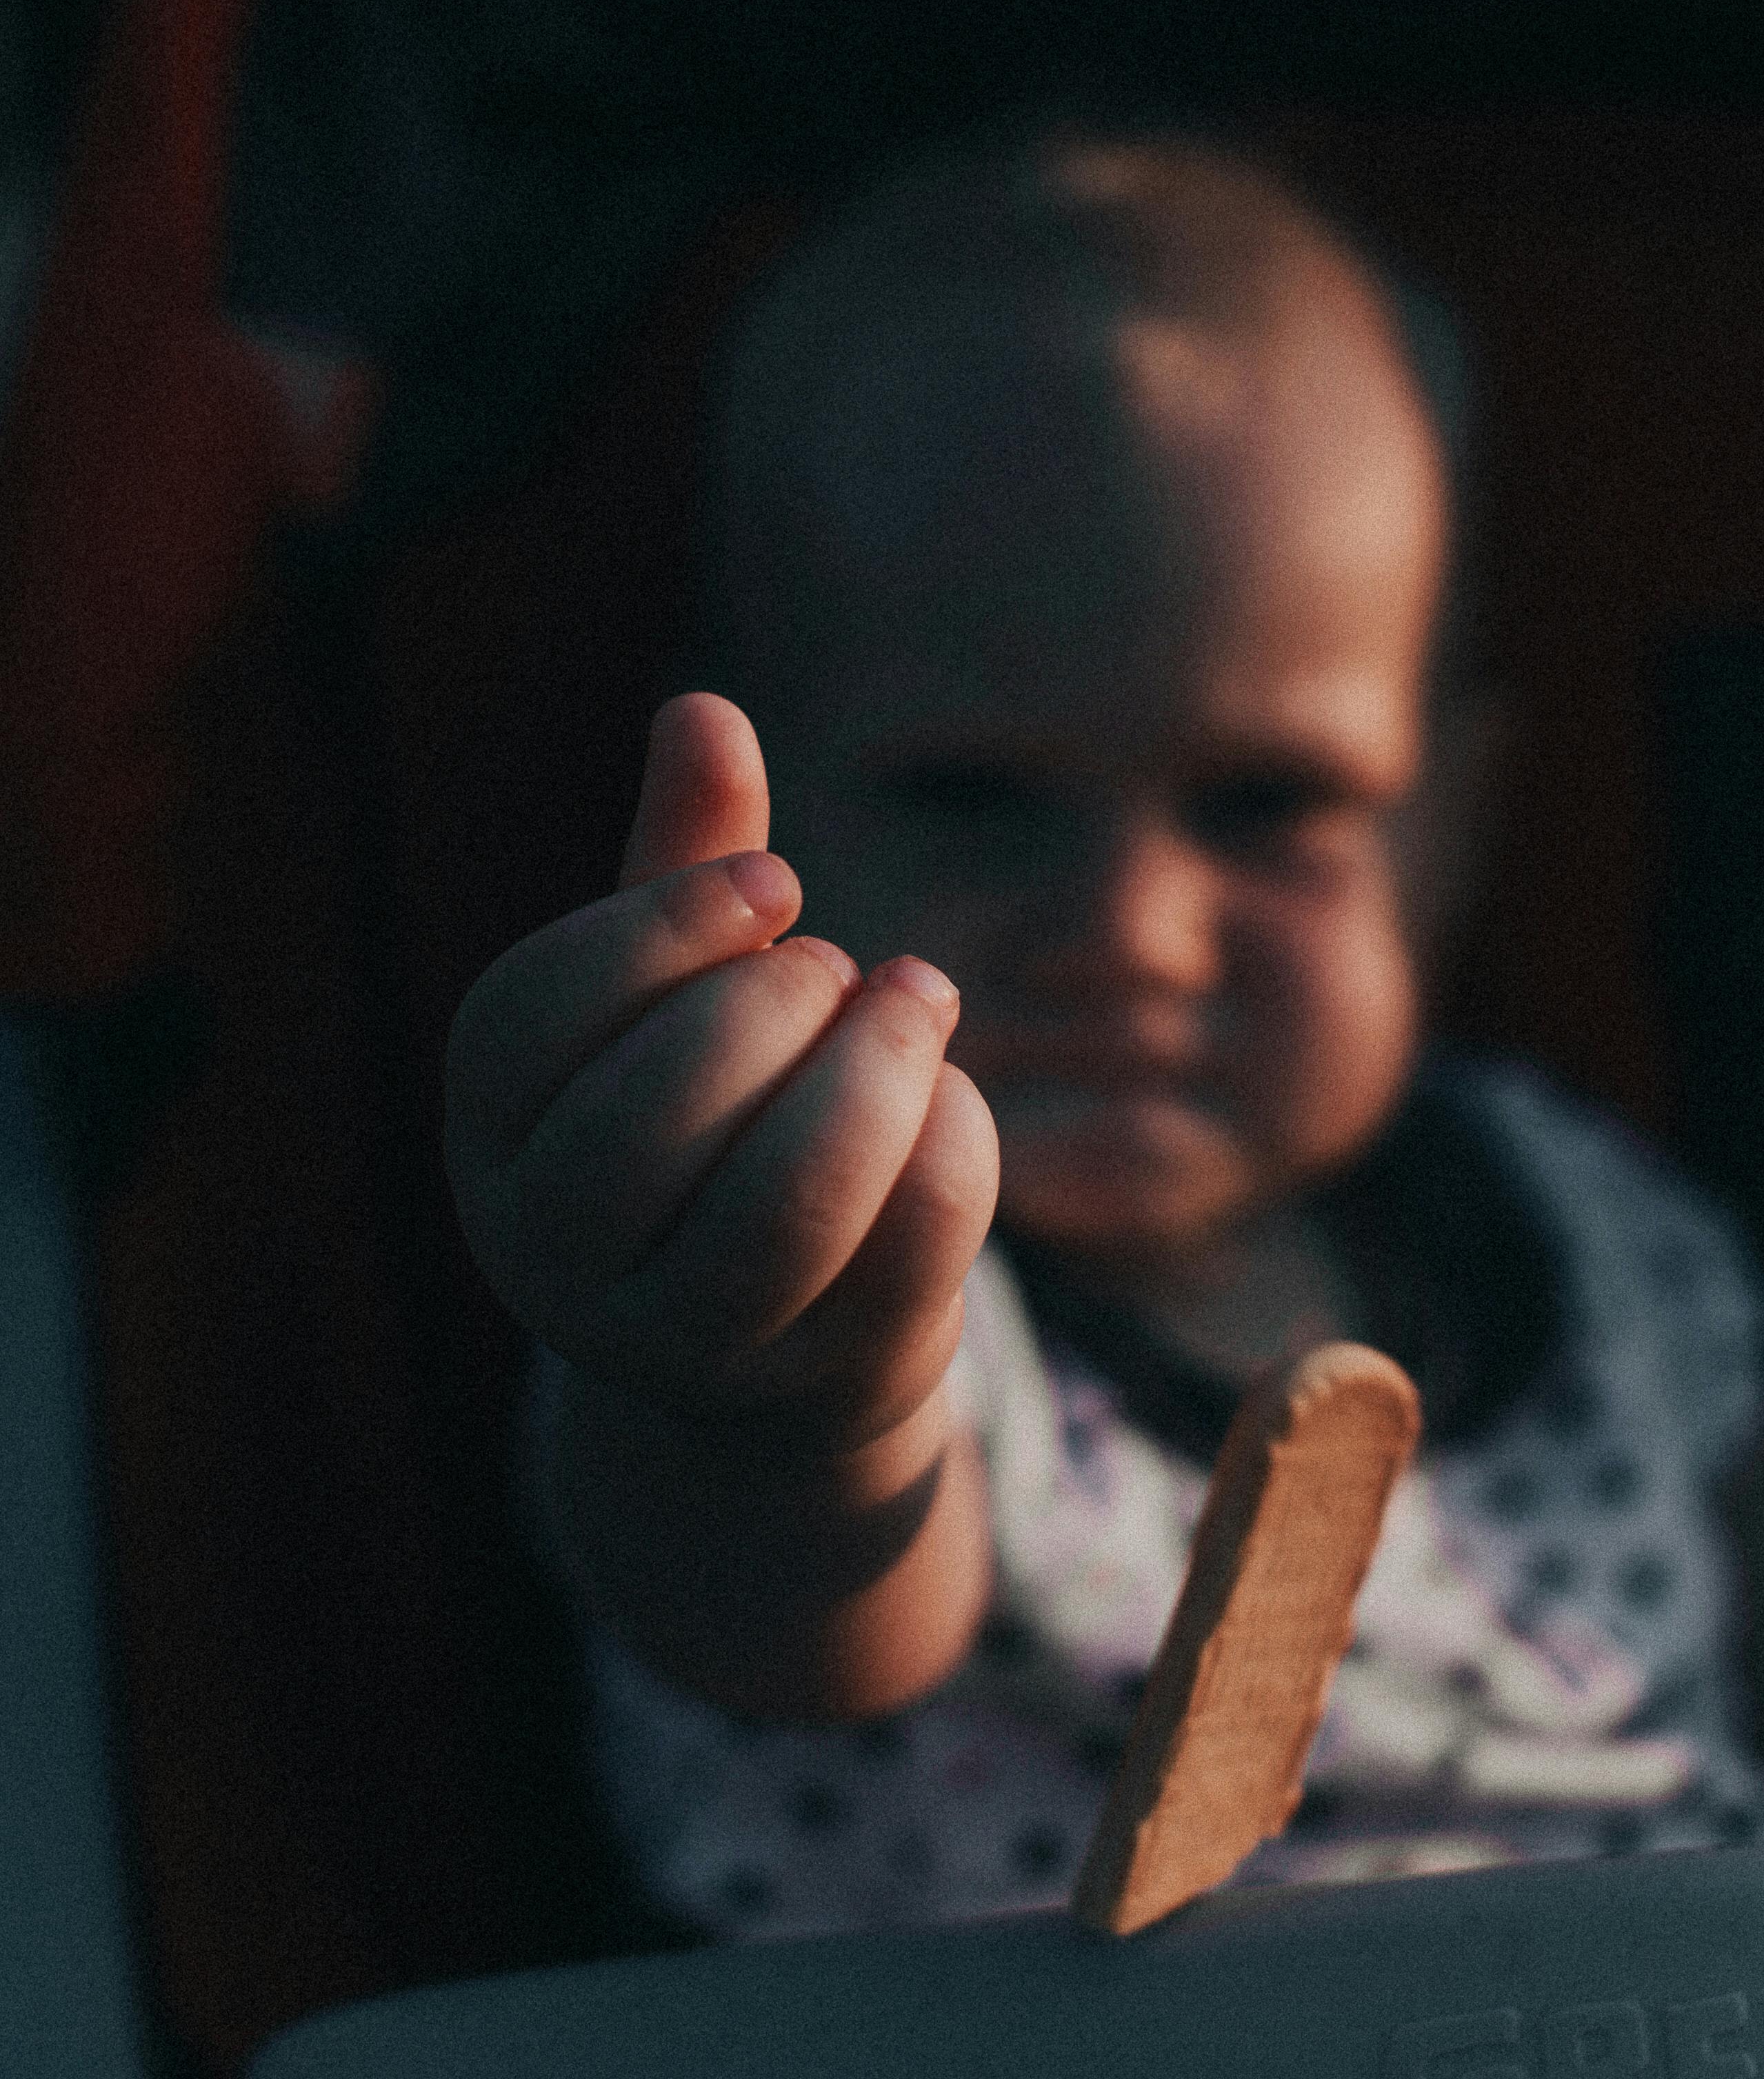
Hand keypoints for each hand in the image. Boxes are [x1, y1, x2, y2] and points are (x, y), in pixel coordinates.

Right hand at [444, 693, 999, 1450]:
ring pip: (788, 1199)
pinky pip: (906, 1247)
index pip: (532, 1015)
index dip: (664, 924)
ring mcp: (681, 1343)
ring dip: (877, 1068)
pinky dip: (950, 1141)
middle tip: (841, 967)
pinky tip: (948, 1096)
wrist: (772, 1338)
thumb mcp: (678, 990)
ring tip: (916, 998)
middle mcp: (550, 1254)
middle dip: (782, 1000)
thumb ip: (684, 856)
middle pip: (657, 1106)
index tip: (780, 880)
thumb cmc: (712, 1115)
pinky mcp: (816, 1382)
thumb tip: (702, 705)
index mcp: (490, 1135)